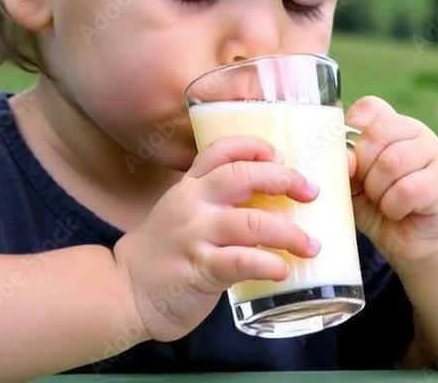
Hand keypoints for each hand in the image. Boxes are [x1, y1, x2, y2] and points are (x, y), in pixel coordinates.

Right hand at [112, 137, 319, 342]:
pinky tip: (283, 270)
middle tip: (311, 192)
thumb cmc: (167, 251)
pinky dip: (268, 263)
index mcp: (191, 186)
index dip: (254, 146)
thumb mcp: (185, 213)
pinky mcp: (199, 269)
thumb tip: (277, 198)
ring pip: (249, 222)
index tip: (280, 154)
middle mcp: (192, 204)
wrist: (126, 291)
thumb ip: (220, 201)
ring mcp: (195, 236)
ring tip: (311, 245)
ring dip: (288, 232)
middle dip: (282, 179)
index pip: (221, 150)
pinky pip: (240, 261)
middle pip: (241, 176)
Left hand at [346, 96, 437, 269]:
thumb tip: (346, 157)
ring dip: (378, 191)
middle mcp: (416, 132)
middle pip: (377, 135)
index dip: (351, 132)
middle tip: (369, 189)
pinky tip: (399, 212)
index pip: (369, 108)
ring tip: (384, 202)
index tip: (350, 161)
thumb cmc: (377, 205)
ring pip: (391, 162)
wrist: (411, 240)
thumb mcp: (352, 183)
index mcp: (392, 124)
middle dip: (363, 169)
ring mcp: (435, 155)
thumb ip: (345, 165)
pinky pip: (407, 190)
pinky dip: (393, 207)